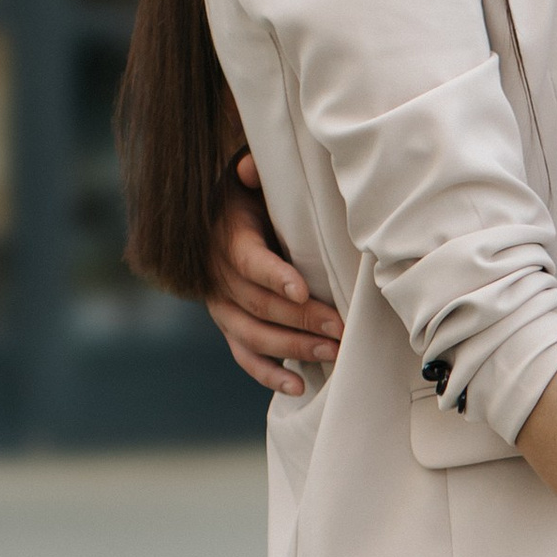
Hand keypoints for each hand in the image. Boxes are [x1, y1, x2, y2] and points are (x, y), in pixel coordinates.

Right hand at [209, 156, 342, 398]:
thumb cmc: (252, 195)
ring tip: (330, 352)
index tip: (301, 289)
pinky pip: (244, 355)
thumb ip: (252, 172)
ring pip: (252, 334)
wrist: (221, 216)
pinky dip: (268, 374)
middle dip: (300, 318)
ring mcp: (221, 305)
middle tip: (339, 327)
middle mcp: (217, 275)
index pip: (247, 260)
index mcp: (226, 237)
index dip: (272, 275)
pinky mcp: (229, 325)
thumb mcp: (248, 178)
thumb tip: (248, 170)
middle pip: (257, 304)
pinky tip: (297, 386)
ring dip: (292, 348)